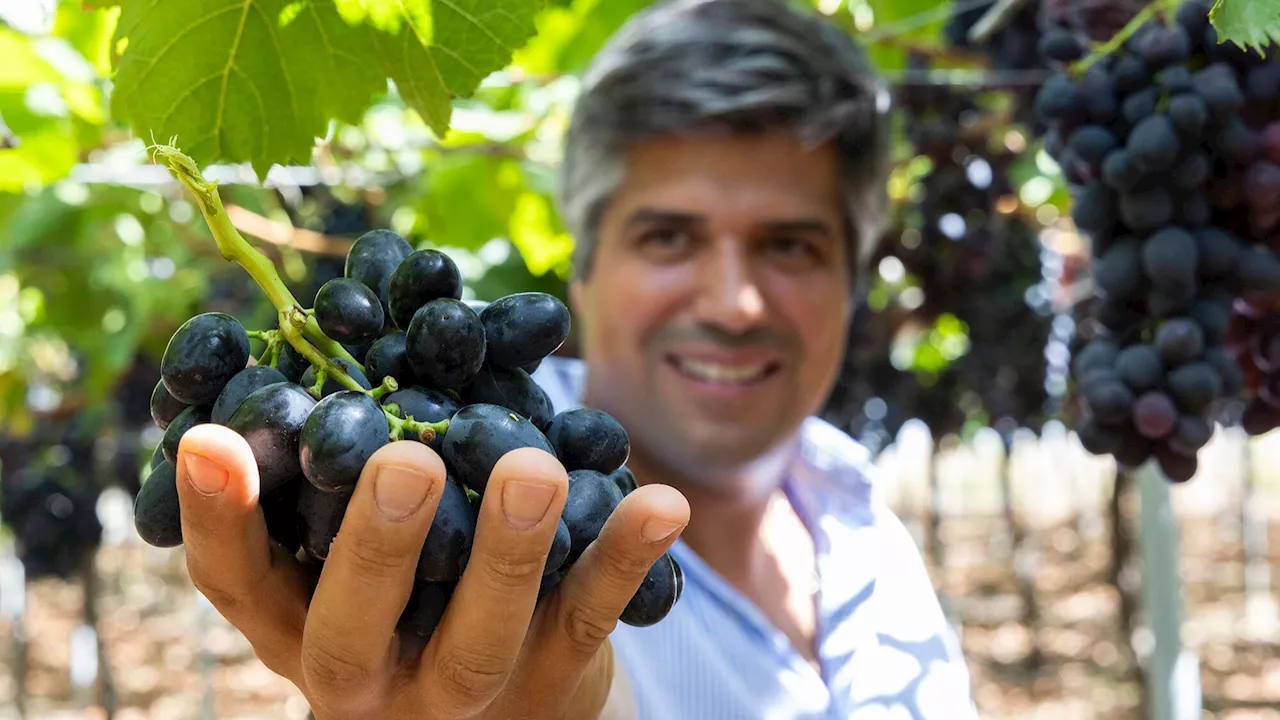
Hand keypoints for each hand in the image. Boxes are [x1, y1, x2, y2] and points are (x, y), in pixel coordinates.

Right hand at [174, 423, 688, 718]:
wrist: (499, 703)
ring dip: (505, 551)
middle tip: (404, 460)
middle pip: (351, 627)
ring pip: (476, 636)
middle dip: (375, 545)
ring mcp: (459, 687)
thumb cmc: (406, 582)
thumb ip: (346, 443)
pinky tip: (661, 502)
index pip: (236, 578)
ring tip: (532, 469)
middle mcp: (364, 668)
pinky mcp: (551, 678)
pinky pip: (587, 621)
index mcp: (297, 618)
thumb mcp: (351, 527)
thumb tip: (363, 288)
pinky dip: (626, 560)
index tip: (207, 437)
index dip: (217, 515)